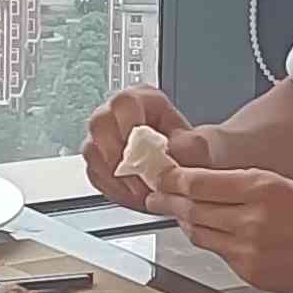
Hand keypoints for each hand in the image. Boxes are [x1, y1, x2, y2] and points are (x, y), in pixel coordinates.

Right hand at [82, 87, 195, 209]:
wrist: (191, 172)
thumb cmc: (194, 151)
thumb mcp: (200, 146)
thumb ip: (187, 145)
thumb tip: (169, 151)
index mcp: (144, 99)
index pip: (124, 103)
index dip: (128, 125)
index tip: (138, 148)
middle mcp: (119, 114)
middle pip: (99, 124)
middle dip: (117, 154)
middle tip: (136, 173)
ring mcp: (106, 138)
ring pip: (92, 151)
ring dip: (116, 175)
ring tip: (142, 188)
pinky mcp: (101, 162)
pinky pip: (95, 174)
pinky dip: (114, 188)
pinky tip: (134, 192)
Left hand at [152, 162, 292, 292]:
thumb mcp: (285, 183)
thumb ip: (243, 186)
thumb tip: (204, 186)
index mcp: (262, 188)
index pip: (198, 183)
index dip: (172, 180)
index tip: (161, 176)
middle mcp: (252, 220)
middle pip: (192, 209)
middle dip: (170, 201)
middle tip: (157, 195)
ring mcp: (250, 251)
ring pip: (200, 234)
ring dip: (187, 223)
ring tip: (180, 213)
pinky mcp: (252, 274)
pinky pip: (220, 255)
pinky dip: (213, 243)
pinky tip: (215, 234)